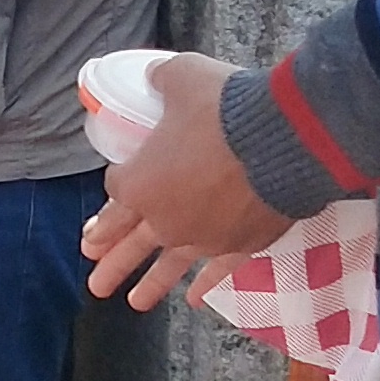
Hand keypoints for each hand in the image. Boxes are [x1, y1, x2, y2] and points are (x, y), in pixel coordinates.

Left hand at [80, 53, 291, 306]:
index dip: (113, 192)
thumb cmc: (224, 107)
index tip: (114, 195)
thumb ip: (162, 81)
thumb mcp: (182, 77)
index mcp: (140, 182)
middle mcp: (164, 218)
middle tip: (95, 284)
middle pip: (128, 242)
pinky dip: (205, 286)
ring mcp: (201, 238)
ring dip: (149, 285)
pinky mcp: (238, 247)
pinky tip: (194, 300)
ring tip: (132, 303)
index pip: (116, 192)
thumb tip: (156, 77)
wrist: (284, 140)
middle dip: (110, 262)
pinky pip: (216, 272)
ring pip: (167, 267)